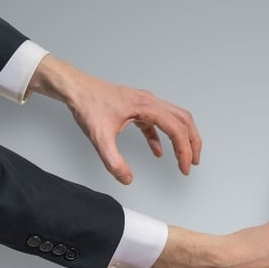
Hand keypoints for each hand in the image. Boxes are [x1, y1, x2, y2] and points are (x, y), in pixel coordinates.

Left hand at [27, 55, 201, 183]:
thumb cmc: (88, 105)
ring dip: (182, 137)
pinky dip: (162, 137)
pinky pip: (157, 122)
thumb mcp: (99, 137)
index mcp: (147, 107)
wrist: (75, 88)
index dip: (184, 151)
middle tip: (193, 162)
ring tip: (184, 157)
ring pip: (174, 118)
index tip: (184, 168)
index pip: (176, 129)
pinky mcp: (137, 107)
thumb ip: (114, 161)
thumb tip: (127, 179)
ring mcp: (145, 103)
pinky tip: (157, 152)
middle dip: (192, 142)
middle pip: (183, 120)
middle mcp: (150, 102)